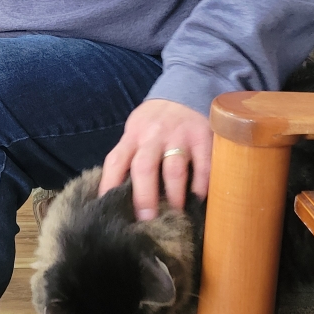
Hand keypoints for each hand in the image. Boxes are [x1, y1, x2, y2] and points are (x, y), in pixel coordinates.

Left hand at [98, 99, 212, 218]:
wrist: (184, 92)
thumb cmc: (154, 122)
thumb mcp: (136, 132)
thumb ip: (129, 158)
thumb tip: (117, 197)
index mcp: (133, 136)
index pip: (116, 161)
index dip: (110, 185)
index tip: (110, 211)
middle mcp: (153, 135)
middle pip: (144, 167)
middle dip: (144, 197)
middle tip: (147, 221)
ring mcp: (179, 136)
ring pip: (174, 169)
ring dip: (174, 196)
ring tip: (174, 217)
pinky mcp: (203, 138)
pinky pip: (203, 166)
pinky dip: (201, 186)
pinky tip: (199, 201)